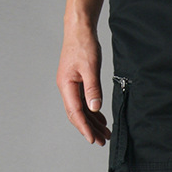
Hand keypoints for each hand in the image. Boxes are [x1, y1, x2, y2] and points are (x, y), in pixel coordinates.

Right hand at [56, 27, 110, 145]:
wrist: (80, 30)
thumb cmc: (83, 45)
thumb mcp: (90, 68)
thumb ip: (92, 89)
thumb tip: (94, 108)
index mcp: (66, 85)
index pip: (75, 112)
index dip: (84, 128)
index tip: (92, 139)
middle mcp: (67, 88)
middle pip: (78, 115)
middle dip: (90, 129)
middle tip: (102, 141)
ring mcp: (71, 86)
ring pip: (82, 110)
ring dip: (92, 122)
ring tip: (105, 133)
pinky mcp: (77, 83)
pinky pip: (84, 102)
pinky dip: (93, 112)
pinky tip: (100, 118)